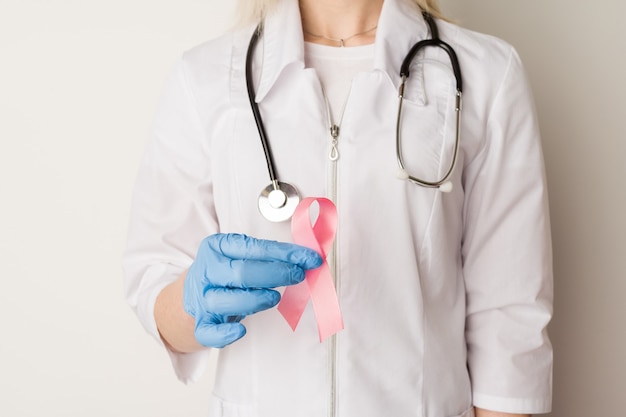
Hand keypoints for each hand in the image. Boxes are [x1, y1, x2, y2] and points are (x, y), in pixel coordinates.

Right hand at [183, 233, 321, 347]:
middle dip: (275, 274)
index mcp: (217, 247)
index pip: (254, 248)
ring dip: (255, 299)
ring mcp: (202, 298)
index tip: (308, 258)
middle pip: (241, 273)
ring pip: (225, 300)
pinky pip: (209, 332)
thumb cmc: (224, 272)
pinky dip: (224, 334)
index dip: (285, 254)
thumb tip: (304, 259)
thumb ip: (267, 257)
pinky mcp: (201, 322)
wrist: (193, 292)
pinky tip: (241, 331)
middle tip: (297, 276)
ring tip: (274, 297)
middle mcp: (207, 271)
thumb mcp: (240, 255)